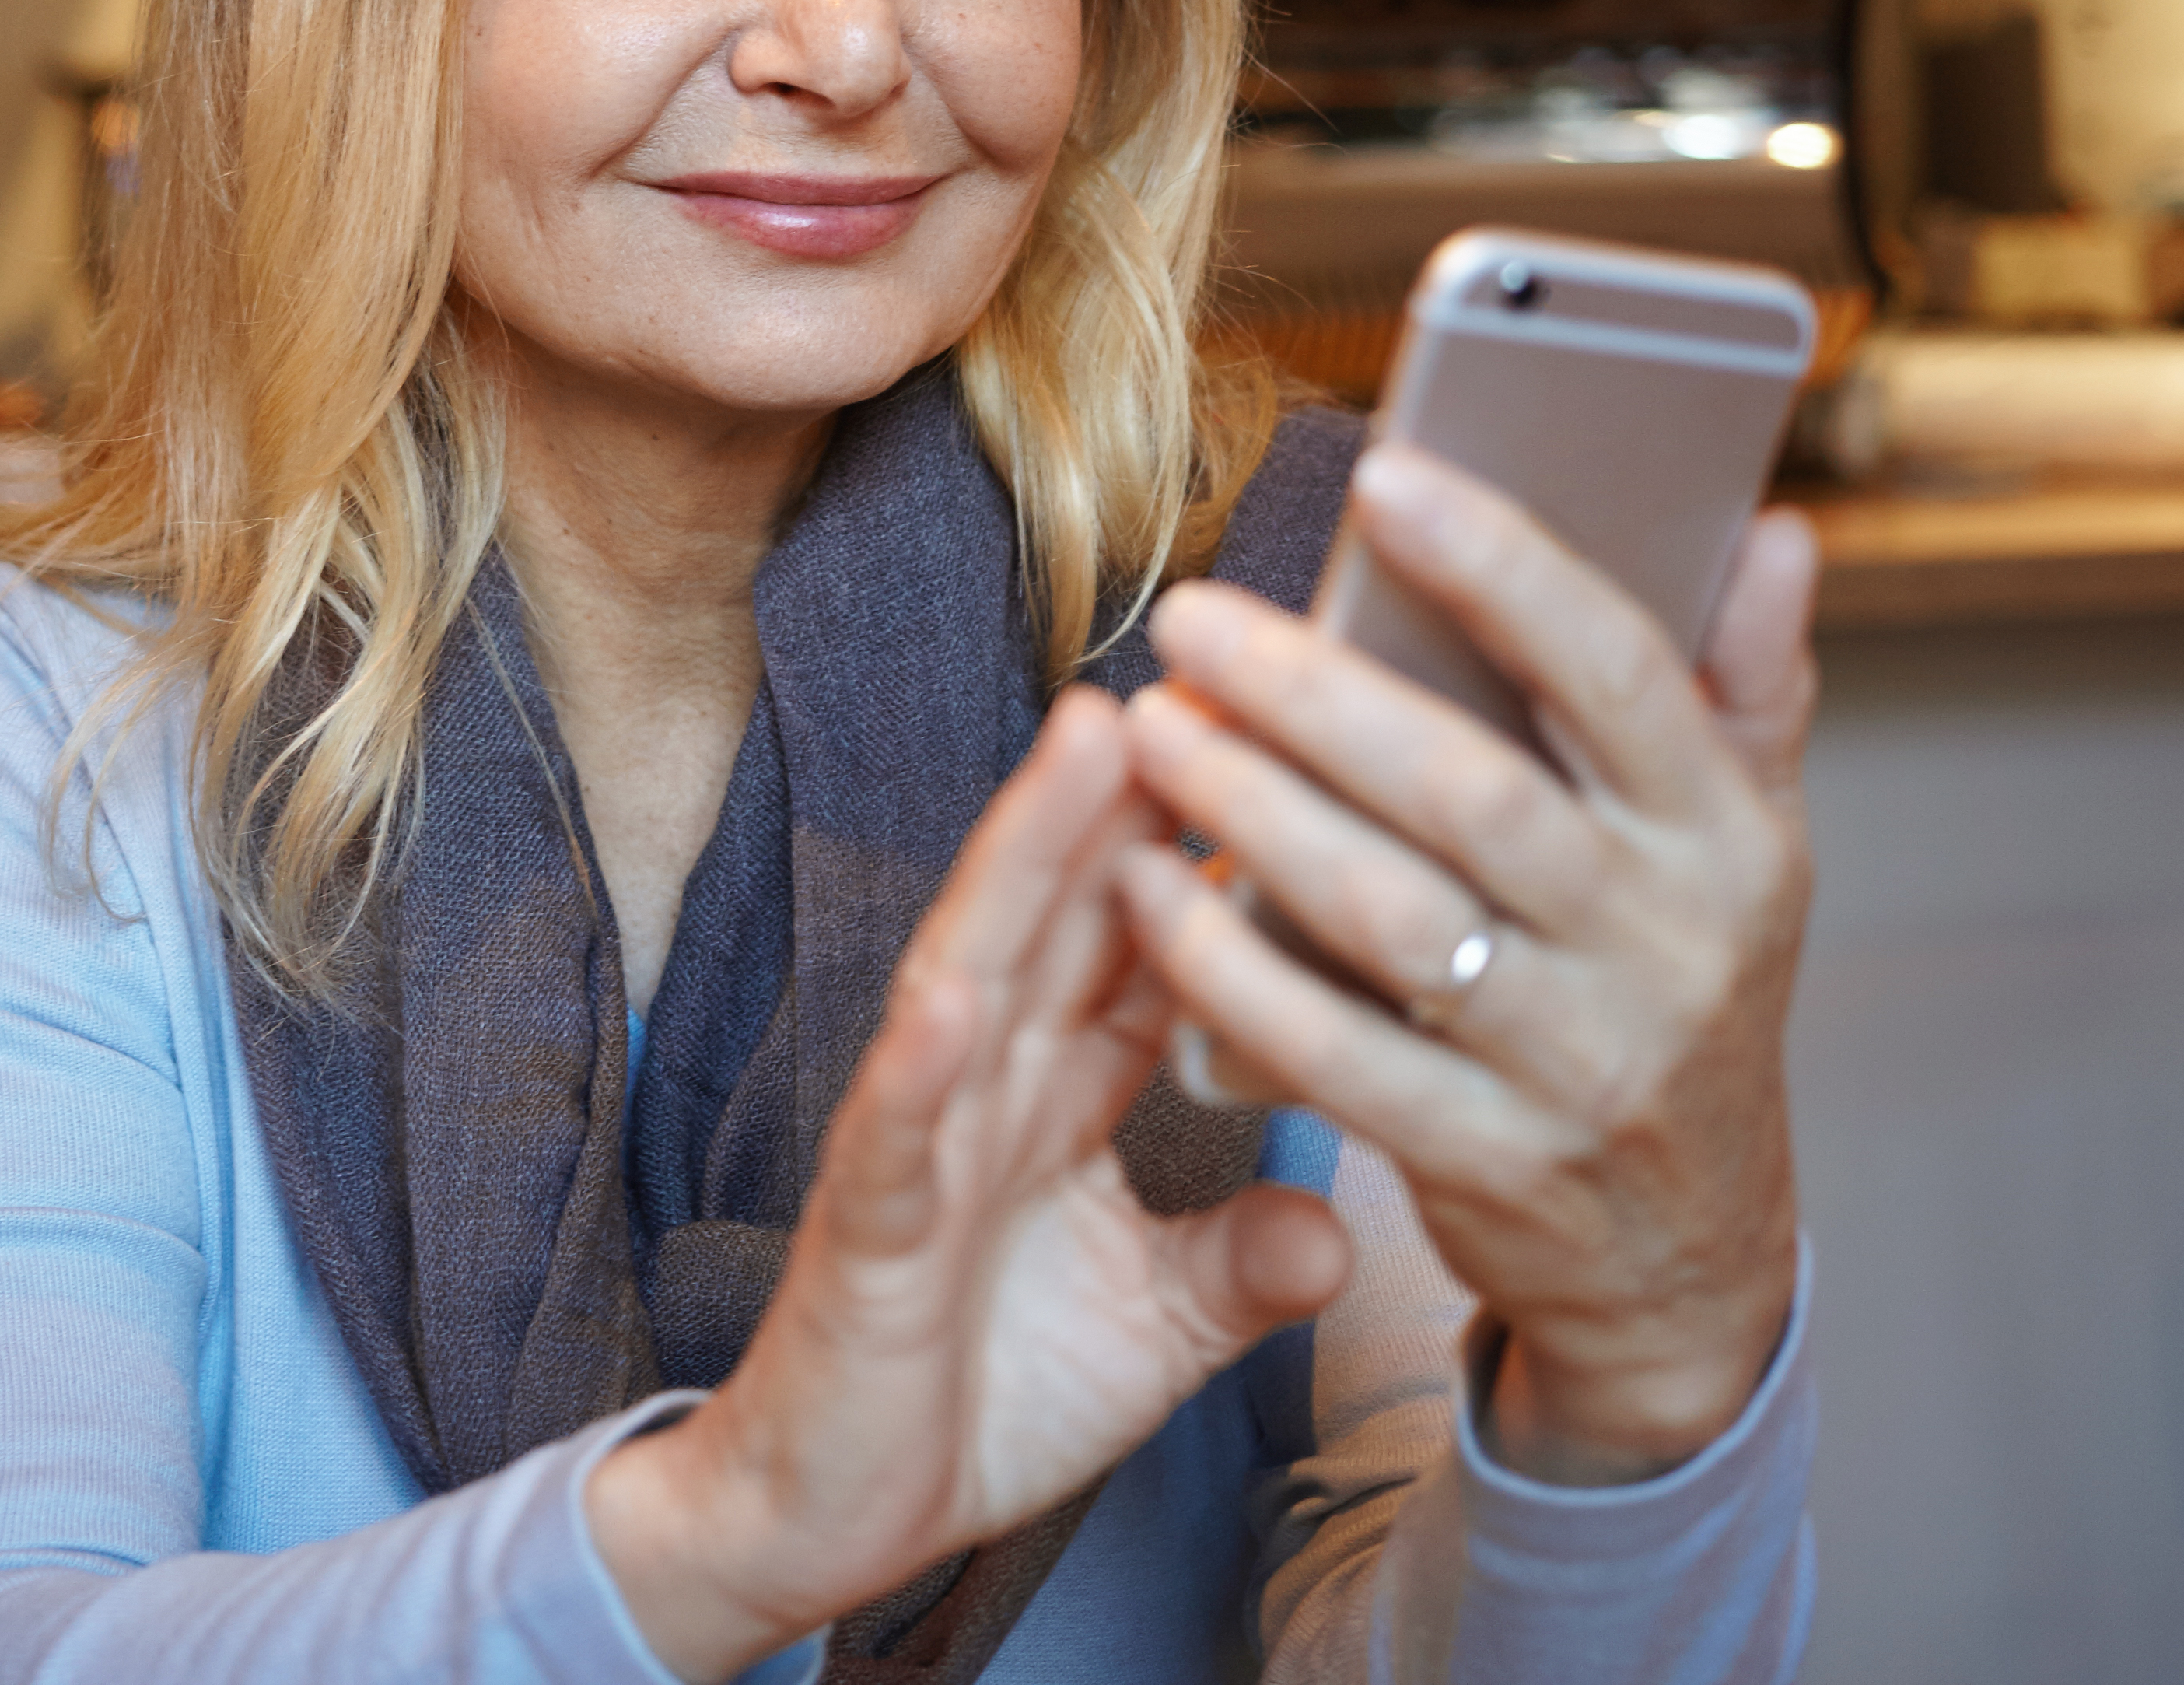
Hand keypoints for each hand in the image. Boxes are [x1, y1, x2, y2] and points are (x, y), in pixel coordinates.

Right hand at [584, 690, 1351, 1679]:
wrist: (840, 1519)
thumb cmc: (984, 1391)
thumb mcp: (1160, 1329)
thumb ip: (1244, 1261)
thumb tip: (1343, 1221)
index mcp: (1057, 1095)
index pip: (1143, 942)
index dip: (1210, 846)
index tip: (1299, 739)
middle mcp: (988, 1084)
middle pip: (1066, 908)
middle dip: (1131, 786)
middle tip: (1212, 664)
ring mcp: (920, 1140)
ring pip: (979, 965)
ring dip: (1027, 857)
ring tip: (1087, 744)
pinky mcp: (867, 1224)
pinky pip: (899, 1125)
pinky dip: (925, 1054)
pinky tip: (957, 988)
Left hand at [1114, 444, 1815, 1486]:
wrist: (1687, 1256)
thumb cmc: (1680, 994)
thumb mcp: (1747, 847)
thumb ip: (1747, 685)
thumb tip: (1765, 527)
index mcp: (1727, 839)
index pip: (1621, 674)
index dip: (1505, 569)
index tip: (1384, 477)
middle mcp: (1666, 948)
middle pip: (1476, 793)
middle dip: (1320, 696)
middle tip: (1194, 621)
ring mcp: (1579, 1064)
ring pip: (1393, 918)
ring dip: (1254, 816)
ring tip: (1153, 731)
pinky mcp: (1488, 1160)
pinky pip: (1335, 1054)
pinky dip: (1231, 970)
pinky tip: (1146, 890)